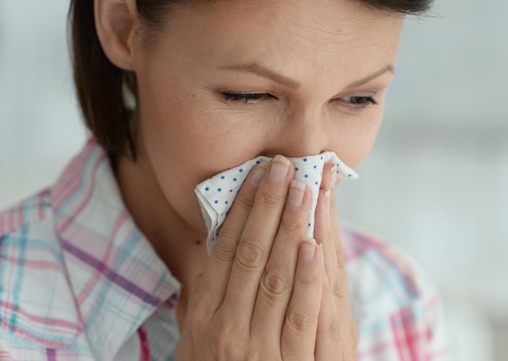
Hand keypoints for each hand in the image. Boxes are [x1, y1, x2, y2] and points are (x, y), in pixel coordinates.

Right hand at [175, 155, 356, 359]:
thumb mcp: (196, 341)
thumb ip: (202, 299)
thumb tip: (210, 250)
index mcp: (202, 316)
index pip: (224, 251)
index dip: (242, 211)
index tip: (256, 176)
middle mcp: (224, 327)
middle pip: (249, 254)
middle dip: (268, 206)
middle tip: (283, 166)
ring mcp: (254, 347)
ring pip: (273, 276)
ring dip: (289, 228)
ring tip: (302, 188)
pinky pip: (297, 316)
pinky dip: (304, 277)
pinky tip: (311, 244)